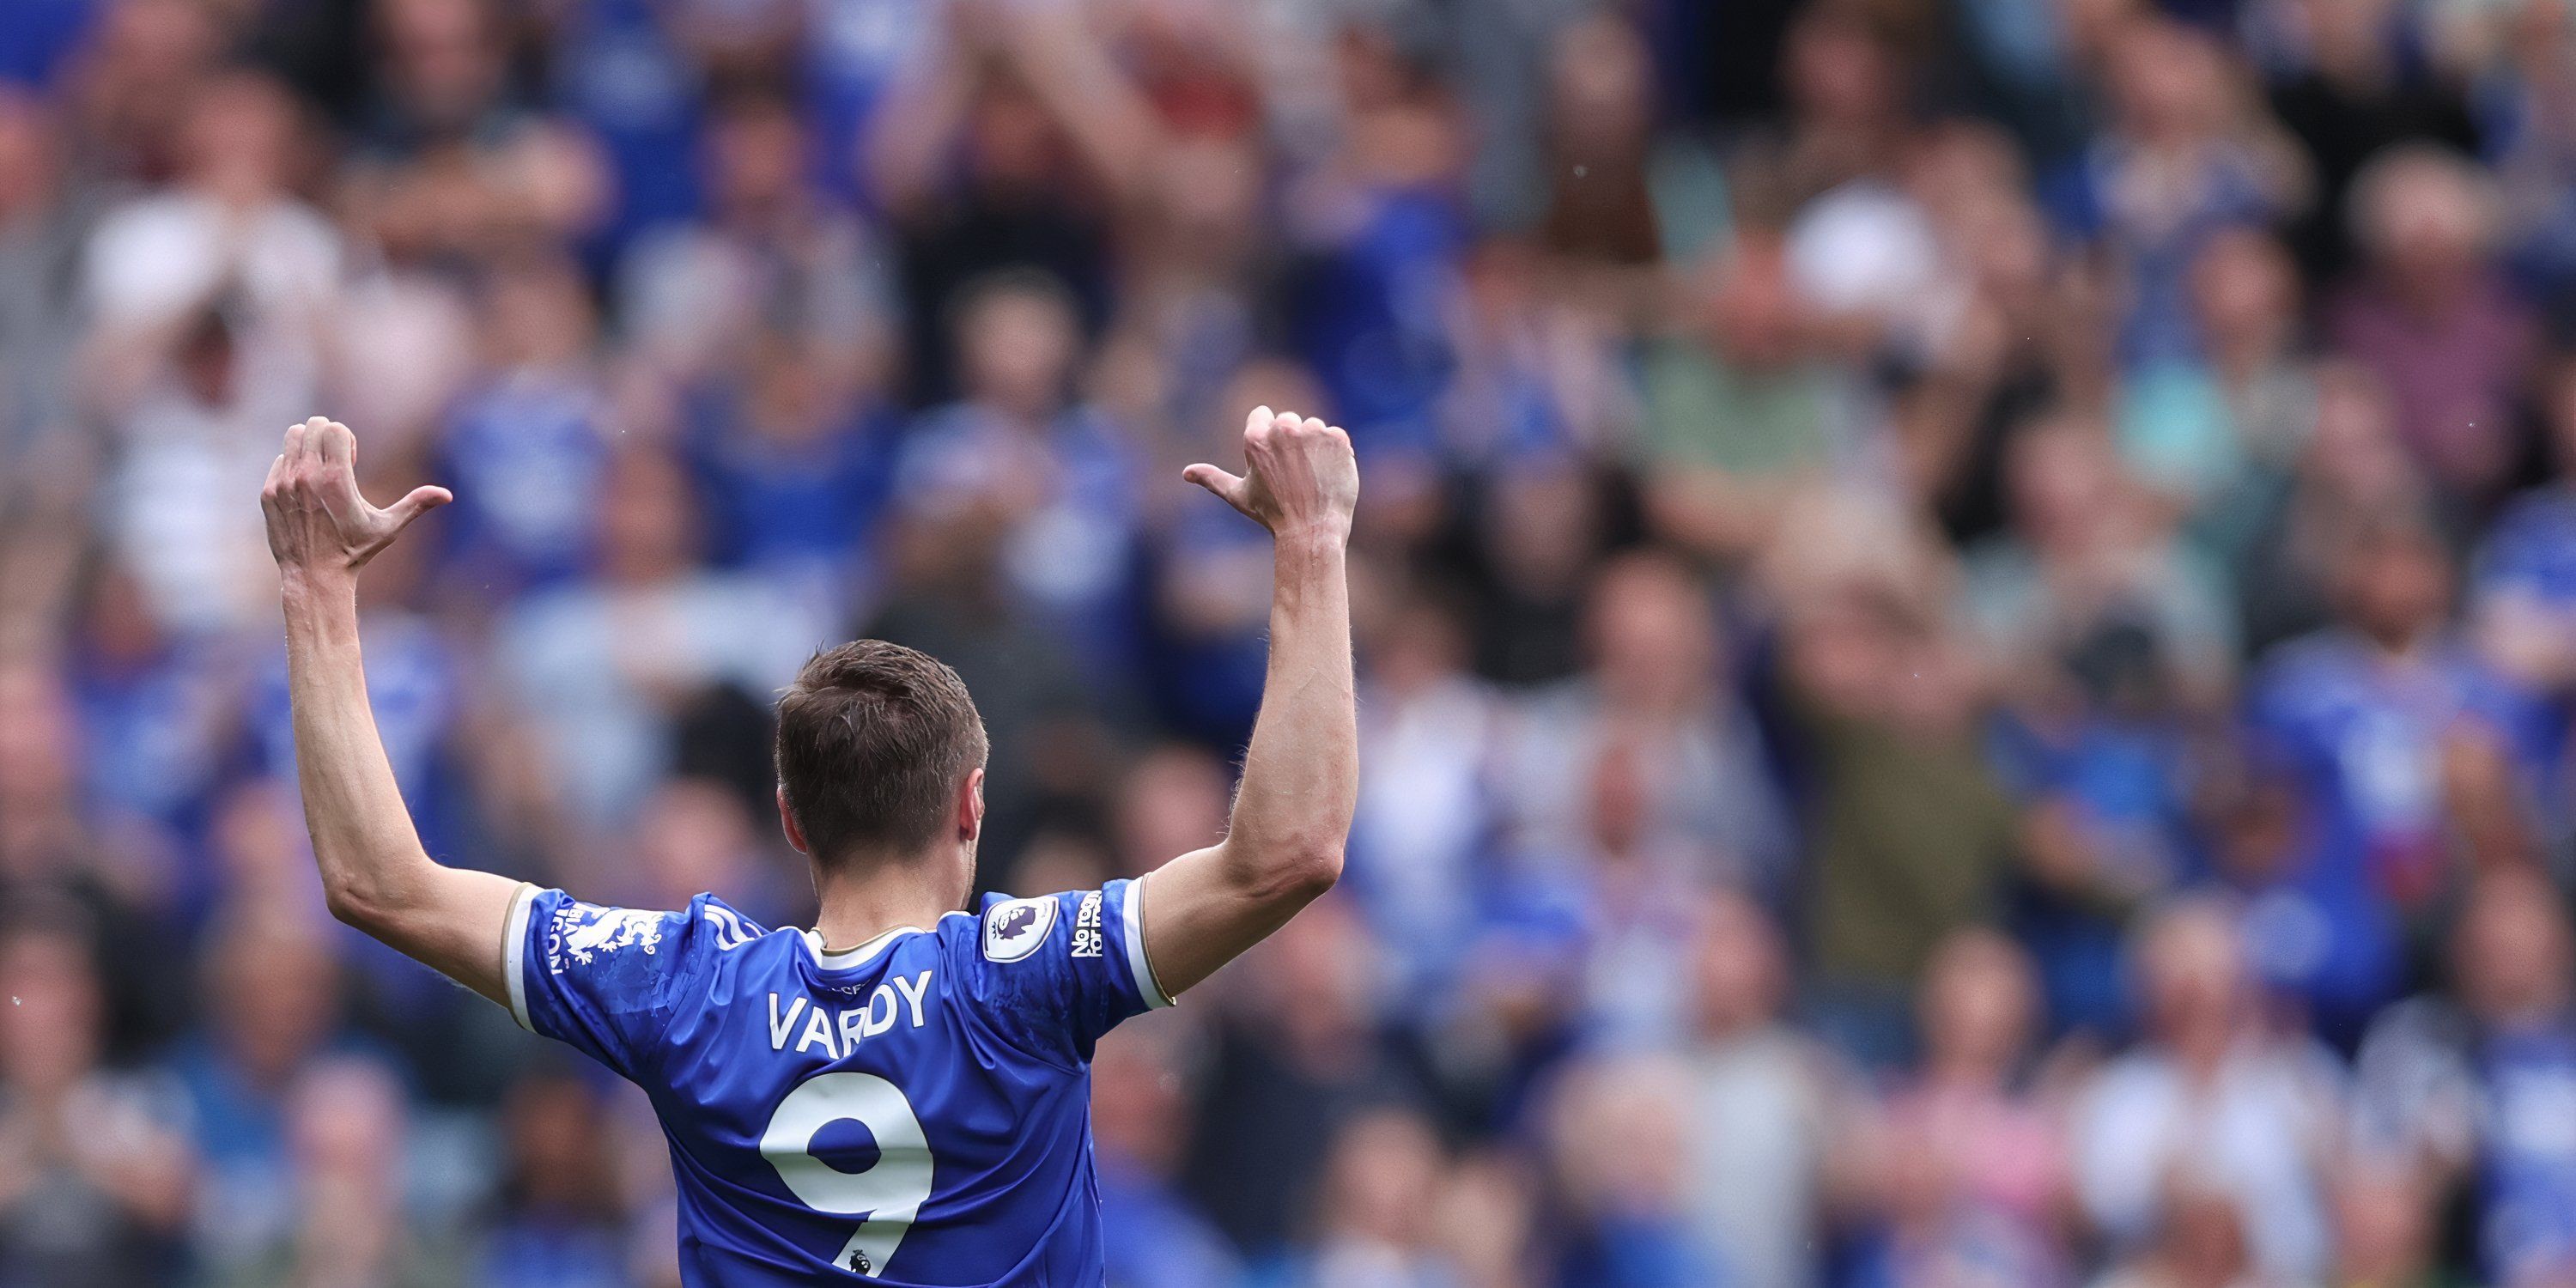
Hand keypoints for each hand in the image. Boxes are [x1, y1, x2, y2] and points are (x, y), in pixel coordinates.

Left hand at [260, 416, 449, 582]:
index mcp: (335, 479)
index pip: (334, 428)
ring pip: (292, 437)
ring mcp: (284, 483)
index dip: (346, 439)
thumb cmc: (354, 552)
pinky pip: (279, 461)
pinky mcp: (268, 493)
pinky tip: (305, 489)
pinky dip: (292, 465)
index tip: (351, 460)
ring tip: (319, 468)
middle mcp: (306, 476)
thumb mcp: (388, 528)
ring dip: (308, 444)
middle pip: (312, 426)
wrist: (314, 576)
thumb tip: (448, 495)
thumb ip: (415, 505)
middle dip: (328, 436)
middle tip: (335, 461)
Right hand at [1184, 406, 1358, 543]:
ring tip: (1311, 476)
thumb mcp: (1238, 496)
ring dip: (1314, 446)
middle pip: (1288, 420)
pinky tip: (1329, 474)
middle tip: (1293, 474)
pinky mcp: (1337, 439)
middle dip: (1291, 441)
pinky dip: (1335, 453)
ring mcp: (1312, 432)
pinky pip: (1336, 435)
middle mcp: (1284, 429)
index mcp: (1255, 438)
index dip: (1268, 437)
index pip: (1262, 414)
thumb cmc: (1272, 515)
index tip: (1274, 458)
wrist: (1312, 530)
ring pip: (1313, 427)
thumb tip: (1186, 473)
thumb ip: (1213, 479)